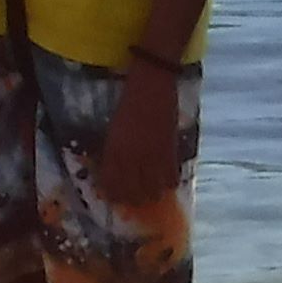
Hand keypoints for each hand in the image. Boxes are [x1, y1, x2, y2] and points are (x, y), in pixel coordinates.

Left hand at [99, 58, 182, 211]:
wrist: (152, 82)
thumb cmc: (128, 101)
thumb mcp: (114, 128)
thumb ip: (112, 150)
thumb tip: (110, 168)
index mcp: (114, 151)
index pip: (111, 185)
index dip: (112, 195)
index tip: (113, 197)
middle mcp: (132, 158)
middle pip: (132, 194)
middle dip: (130, 200)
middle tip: (132, 198)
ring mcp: (153, 157)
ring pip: (153, 192)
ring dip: (150, 196)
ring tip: (149, 193)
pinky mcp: (171, 151)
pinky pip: (171, 179)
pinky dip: (168, 184)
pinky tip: (165, 181)